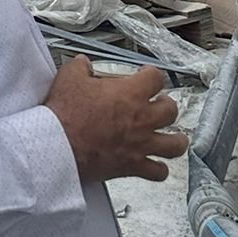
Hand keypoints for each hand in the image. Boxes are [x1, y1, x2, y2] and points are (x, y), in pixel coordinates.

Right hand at [44, 57, 187, 184]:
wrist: (59, 144)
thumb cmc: (66, 112)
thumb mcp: (70, 76)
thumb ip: (81, 67)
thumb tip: (84, 64)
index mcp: (129, 94)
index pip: (155, 78)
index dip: (152, 74)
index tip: (146, 74)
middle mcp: (142, 119)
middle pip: (171, 110)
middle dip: (166, 104)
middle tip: (159, 103)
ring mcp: (141, 144)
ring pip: (175, 145)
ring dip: (177, 140)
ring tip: (174, 136)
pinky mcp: (134, 166)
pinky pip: (159, 172)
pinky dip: (160, 169)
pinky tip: (156, 165)